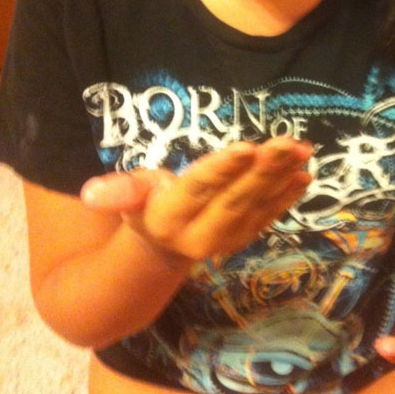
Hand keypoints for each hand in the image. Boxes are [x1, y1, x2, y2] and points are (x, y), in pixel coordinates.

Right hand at [80, 137, 312, 260]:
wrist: (162, 249)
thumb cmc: (146, 207)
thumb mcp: (130, 197)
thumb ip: (120, 191)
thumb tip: (89, 193)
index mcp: (169, 217)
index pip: (198, 190)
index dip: (222, 170)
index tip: (246, 148)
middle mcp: (200, 234)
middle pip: (235, 198)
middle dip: (265, 171)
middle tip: (289, 144)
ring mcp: (227, 239)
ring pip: (257, 206)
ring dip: (282, 179)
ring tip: (302, 151)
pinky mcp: (245, 237)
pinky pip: (269, 216)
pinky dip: (288, 197)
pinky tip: (305, 175)